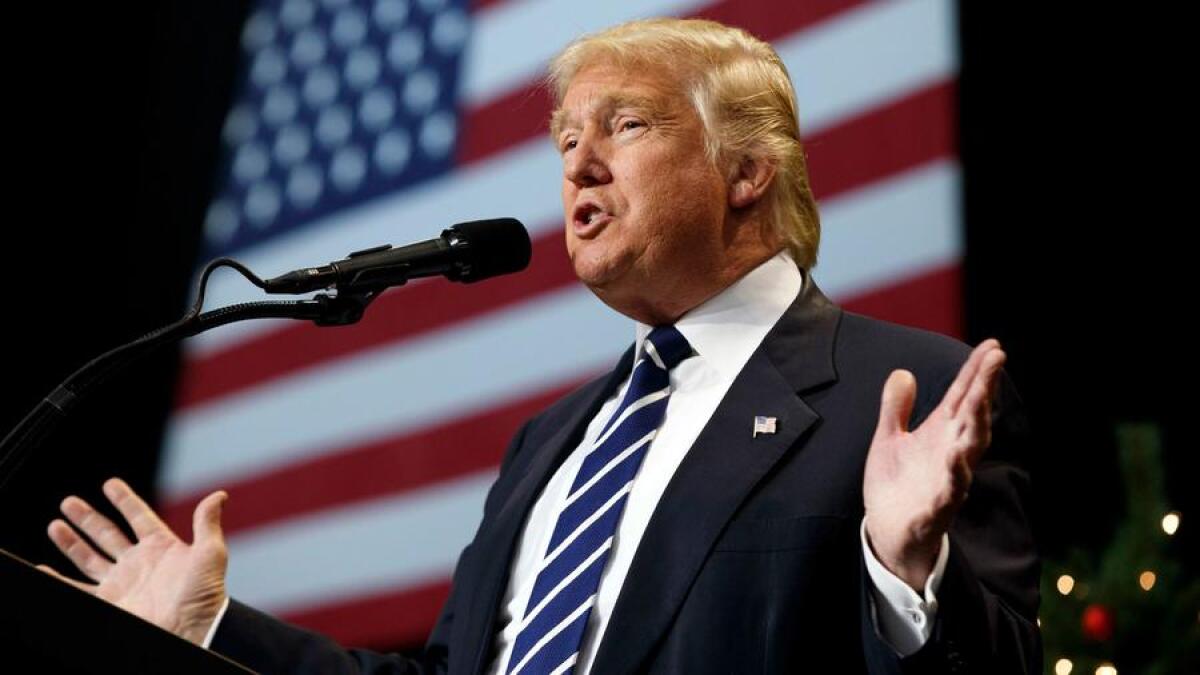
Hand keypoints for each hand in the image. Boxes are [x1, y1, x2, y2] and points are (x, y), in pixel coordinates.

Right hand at [39, 477, 229, 644]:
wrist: (190, 630)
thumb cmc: (204, 595)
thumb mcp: (210, 553)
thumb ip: (207, 523)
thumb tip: (219, 495)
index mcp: (161, 546)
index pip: (139, 516)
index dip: (124, 500)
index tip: (110, 484)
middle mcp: (138, 562)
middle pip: (107, 534)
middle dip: (87, 518)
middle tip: (68, 502)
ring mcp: (121, 582)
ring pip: (89, 558)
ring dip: (71, 543)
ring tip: (55, 525)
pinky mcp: (109, 602)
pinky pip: (77, 590)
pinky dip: (58, 580)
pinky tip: (43, 569)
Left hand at [863, 339, 1005, 590]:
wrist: (887, 531)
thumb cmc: (896, 484)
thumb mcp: (890, 439)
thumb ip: (896, 408)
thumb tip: (902, 372)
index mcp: (941, 434)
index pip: (963, 396)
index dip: (977, 372)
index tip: (993, 346)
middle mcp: (950, 452)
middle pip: (972, 416)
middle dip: (983, 388)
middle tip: (996, 358)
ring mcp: (947, 480)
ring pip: (967, 451)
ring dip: (975, 426)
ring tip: (978, 401)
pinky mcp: (935, 508)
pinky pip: (948, 493)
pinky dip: (953, 478)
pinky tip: (955, 461)